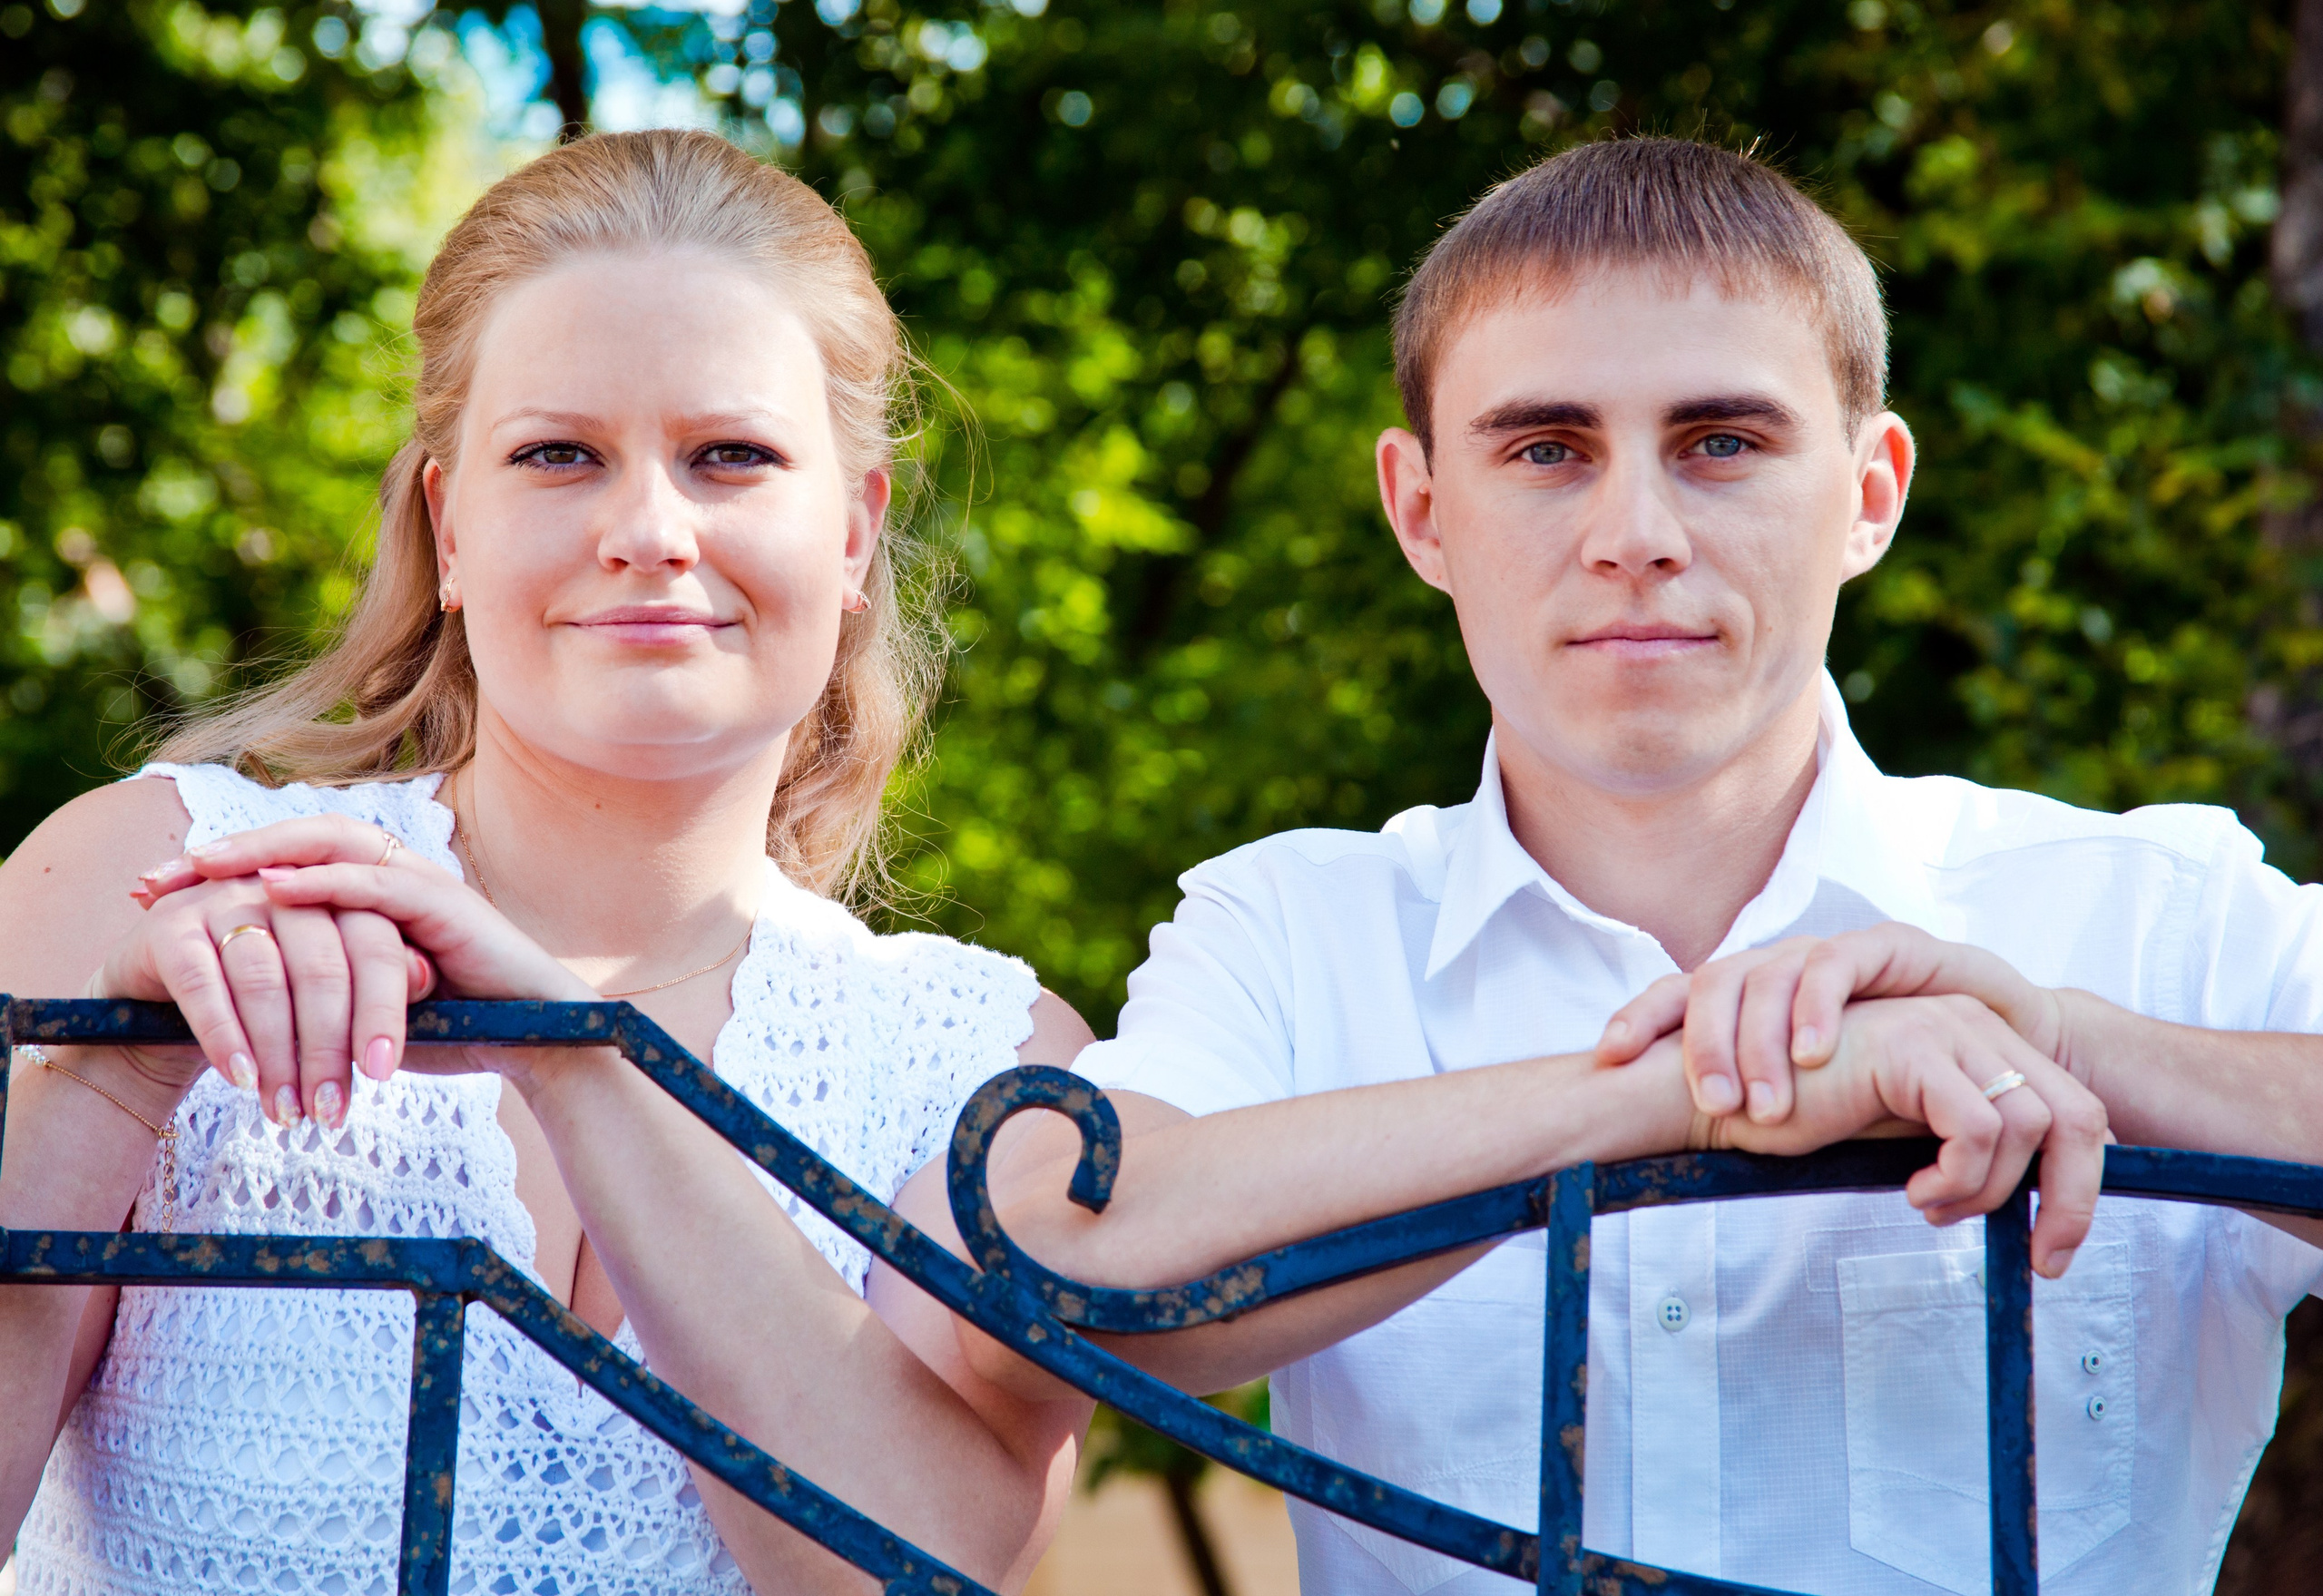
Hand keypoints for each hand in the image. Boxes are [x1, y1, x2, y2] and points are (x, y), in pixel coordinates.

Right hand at [92, 865, 435, 1127]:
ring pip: (266, 980)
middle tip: (332, 1110)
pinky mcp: (170, 927)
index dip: (381, 1011)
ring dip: (279, 1055)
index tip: (383, 1073)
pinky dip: (226, 1037)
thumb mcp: (328, 991)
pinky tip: (243, 1080)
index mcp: (334, 892)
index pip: (374, 946)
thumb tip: (425, 978)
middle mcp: (281, 887)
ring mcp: (223, 900)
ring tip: (290, 1110)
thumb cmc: (267, 1003)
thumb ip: (381, 977)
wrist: (165, 1005)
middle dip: (329, 1046)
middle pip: (323, 966)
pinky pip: (204, 984)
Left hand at [125, 814, 594, 1111]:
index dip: (225, 868)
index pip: (293, 858)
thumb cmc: (462, 1029)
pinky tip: (271, 886)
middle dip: (225, 850)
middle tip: (157, 875)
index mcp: (381, 893)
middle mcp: (402, 873)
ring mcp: (426, 883)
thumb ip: (324, 988)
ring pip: (334, 842)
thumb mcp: (369, 1007)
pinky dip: (319, 880)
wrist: (542, 1041)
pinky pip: (373, 882)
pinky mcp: (447, 905)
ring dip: (263, 850)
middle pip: (303, 834)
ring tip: (204, 866)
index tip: (156, 890)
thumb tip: (251, 1002)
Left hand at [1596, 925, 2066, 1122]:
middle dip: (1704, 1046)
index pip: (1679, 994)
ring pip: (1768, 976)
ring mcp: (1830, 951)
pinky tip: (1813, 1054)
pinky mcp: (1886, 945)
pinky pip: (1837, 965)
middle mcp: (1782, 966)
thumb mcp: (1814, 1098)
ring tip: (1766, 1106)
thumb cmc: (1896, 1075)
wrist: (2000, 1041)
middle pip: (1714, 985)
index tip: (1609, 1055)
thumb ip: (1759, 1106)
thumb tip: (1681, 1142)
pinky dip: (1817, 1009)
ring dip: (1759, 1041)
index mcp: (1753, 996)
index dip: (1641, 1016)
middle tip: (1715, 1108)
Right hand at [1698, 992, 2105, 1276]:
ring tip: (1930, 1206)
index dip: (2079, 1184)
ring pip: (2029, 1127)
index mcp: (1978, 1040)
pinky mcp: (1912, 1049)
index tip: (2051, 1246)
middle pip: (2077, 1115)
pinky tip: (1913, 1192)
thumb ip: (1964, 1142)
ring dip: (1988, 1189)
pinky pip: (1979, 1129)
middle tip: (2042, 1258)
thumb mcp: (1907, 1130)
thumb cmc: (1808, 1113)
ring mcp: (1944, 1028)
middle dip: (2073, 1199)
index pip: (2072, 1108)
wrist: (1727, 1093)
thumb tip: (2031, 1193)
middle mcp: (1972, 1023)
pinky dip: (1959, 1176)